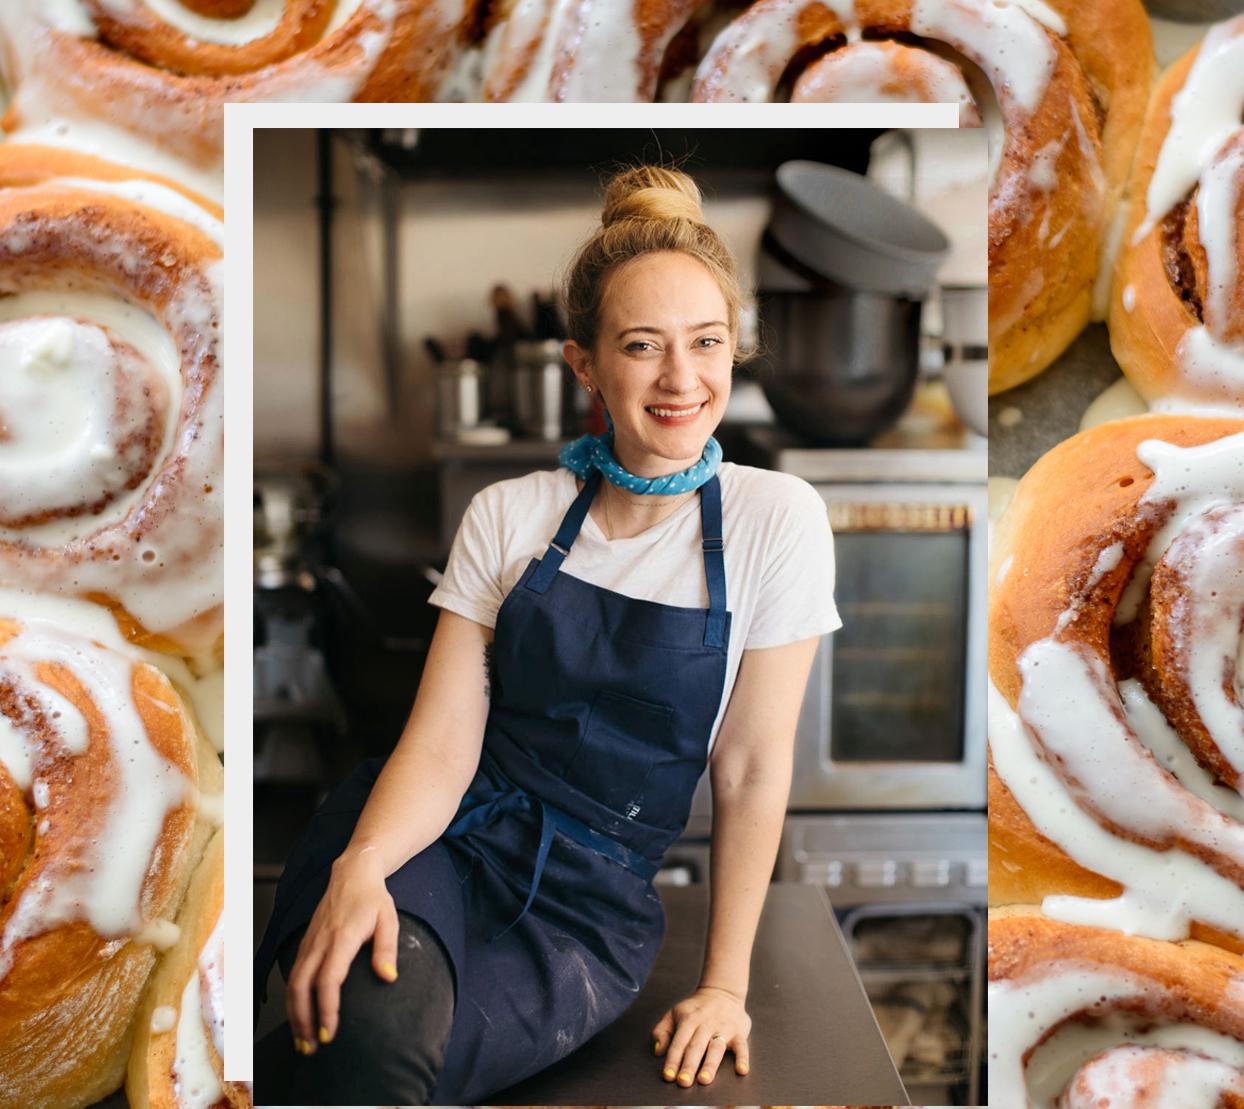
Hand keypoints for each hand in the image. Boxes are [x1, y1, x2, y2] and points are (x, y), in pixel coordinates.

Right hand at [285, 846, 398, 1054]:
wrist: (351, 873)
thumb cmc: (373, 899)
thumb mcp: (389, 919)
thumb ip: (387, 948)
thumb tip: (388, 977)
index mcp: (342, 937)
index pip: (328, 979)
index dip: (327, 1008)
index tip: (330, 1033)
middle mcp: (320, 941)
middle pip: (301, 987)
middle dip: (303, 1020)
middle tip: (313, 1047)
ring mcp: (309, 942)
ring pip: (292, 983)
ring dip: (295, 1014)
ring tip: (304, 1041)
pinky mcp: (305, 944)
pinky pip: (293, 975)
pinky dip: (293, 999)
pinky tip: (300, 1016)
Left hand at [652, 985, 750, 1085]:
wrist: (722, 991)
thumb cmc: (695, 1008)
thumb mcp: (674, 1013)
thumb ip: (662, 1031)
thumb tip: (657, 1051)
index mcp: (689, 1020)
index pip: (679, 1042)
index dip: (673, 1059)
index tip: (668, 1076)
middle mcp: (706, 1024)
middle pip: (696, 1046)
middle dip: (689, 1065)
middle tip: (683, 1082)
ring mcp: (724, 1028)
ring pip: (716, 1047)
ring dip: (710, 1064)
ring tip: (704, 1079)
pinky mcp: (739, 1032)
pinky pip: (742, 1045)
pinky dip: (743, 1058)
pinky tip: (741, 1070)